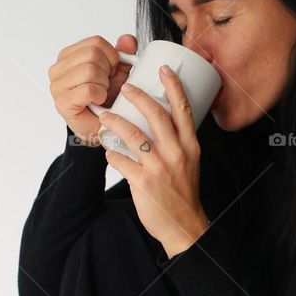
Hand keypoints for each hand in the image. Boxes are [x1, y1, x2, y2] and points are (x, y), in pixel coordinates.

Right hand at [48, 33, 135, 145]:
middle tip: (105, 85)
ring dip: (103, 85)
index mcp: (69, 55)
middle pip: (92, 54)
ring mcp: (57, 85)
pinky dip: (99, 95)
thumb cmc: (104, 98)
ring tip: (101, 93)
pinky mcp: (62, 101)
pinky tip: (98, 101)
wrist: (98, 125)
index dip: (111, 56)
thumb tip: (128, 40)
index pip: (96, 42)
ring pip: (90, 70)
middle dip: (107, 71)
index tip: (111, 71)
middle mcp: (58, 68)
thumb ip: (122, 53)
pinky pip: (88, 89)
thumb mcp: (117, 72)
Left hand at [98, 65, 210, 255]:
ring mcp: (159, 168)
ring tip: (105, 116)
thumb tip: (163, 122)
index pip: (183, 109)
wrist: (184, 225)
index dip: (173, 86)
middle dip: (138, 96)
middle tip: (125, 87)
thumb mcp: (190, 162)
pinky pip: (121, 160)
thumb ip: (179, 142)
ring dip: (115, 122)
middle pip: (156, 115)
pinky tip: (109, 151)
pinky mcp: (143, 182)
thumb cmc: (184, 193)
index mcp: (190, 146)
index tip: (164, 70)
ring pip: (133, 134)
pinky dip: (112, 153)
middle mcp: (176, 153)